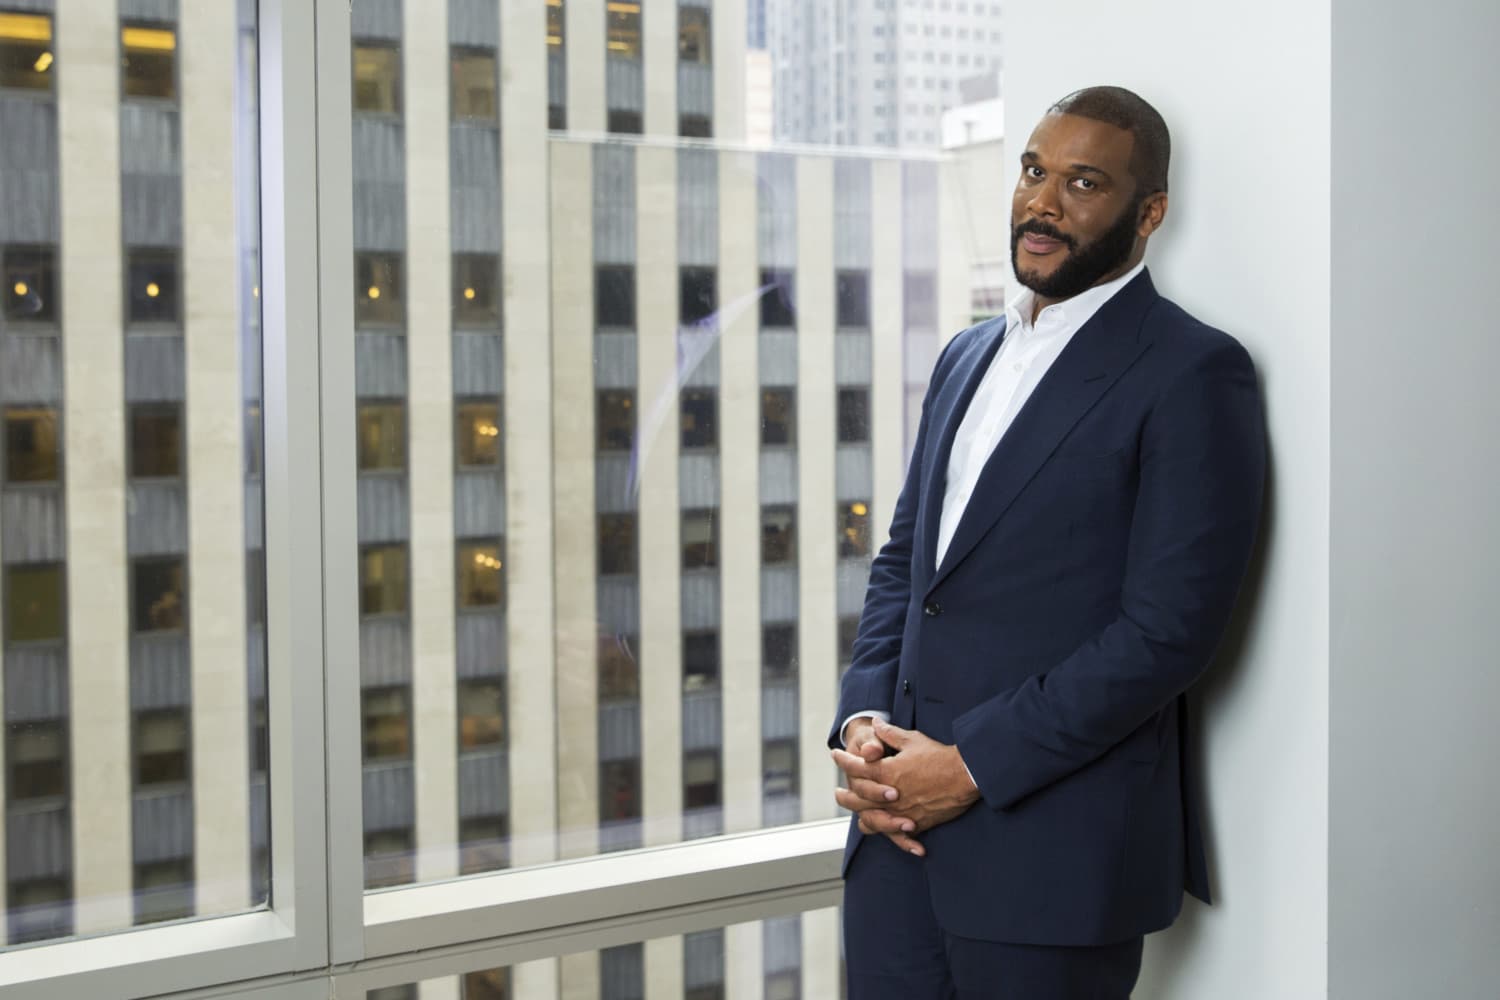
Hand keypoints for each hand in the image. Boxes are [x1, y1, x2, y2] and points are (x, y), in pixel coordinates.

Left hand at [835, 720, 979, 853]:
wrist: (966, 775)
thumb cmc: (939, 756)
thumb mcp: (912, 739)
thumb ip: (890, 733)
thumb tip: (876, 723)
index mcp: (887, 772)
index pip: (857, 767)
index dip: (844, 760)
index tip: (836, 755)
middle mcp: (890, 795)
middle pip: (859, 798)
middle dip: (845, 796)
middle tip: (837, 793)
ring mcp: (902, 812)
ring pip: (873, 819)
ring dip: (862, 816)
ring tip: (857, 815)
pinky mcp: (917, 823)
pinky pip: (897, 834)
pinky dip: (891, 834)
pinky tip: (886, 833)